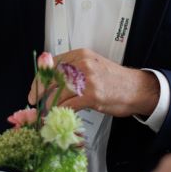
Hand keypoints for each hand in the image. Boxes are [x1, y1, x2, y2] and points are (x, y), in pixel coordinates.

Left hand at [27, 48, 159, 117]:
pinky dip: (59, 113)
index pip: (51, 65)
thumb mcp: (92, 65)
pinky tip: (58, 117)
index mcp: (80, 54)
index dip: (39, 80)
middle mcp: (82, 63)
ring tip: (47, 112)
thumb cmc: (114, 79)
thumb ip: (72, 69)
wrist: (137, 89)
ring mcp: (87, 79)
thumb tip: (50, 79)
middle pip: (51, 78)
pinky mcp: (92, 95)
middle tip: (35, 103)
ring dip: (49, 106)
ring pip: (57, 93)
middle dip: (40, 93)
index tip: (34, 90)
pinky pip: (67, 105)